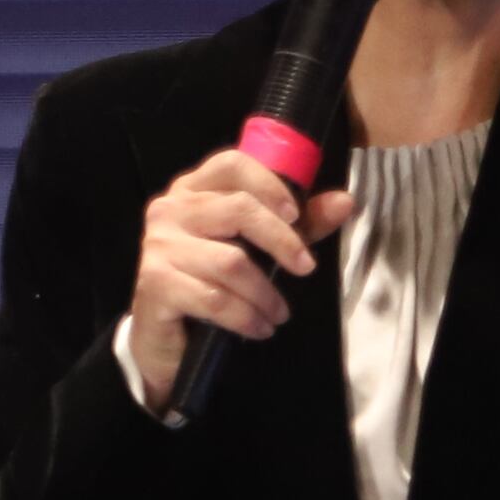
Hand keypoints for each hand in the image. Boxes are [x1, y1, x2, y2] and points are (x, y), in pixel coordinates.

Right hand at [124, 147, 362, 402]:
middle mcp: (169, 209)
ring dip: (265, 294)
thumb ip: (300, 224)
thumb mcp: (260, 247)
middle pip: (239, 210)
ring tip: (279, 314)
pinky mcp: (155, 284)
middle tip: (305, 269)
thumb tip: (344, 202)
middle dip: (282, 242)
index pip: (233, 164)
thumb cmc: (210, 281)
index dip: (270, 185)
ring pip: (231, 262)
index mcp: (193, 188)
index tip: (298, 215)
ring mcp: (158, 246)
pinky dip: (246, 317)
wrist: (165, 335)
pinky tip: (259, 328)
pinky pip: (215, 299)